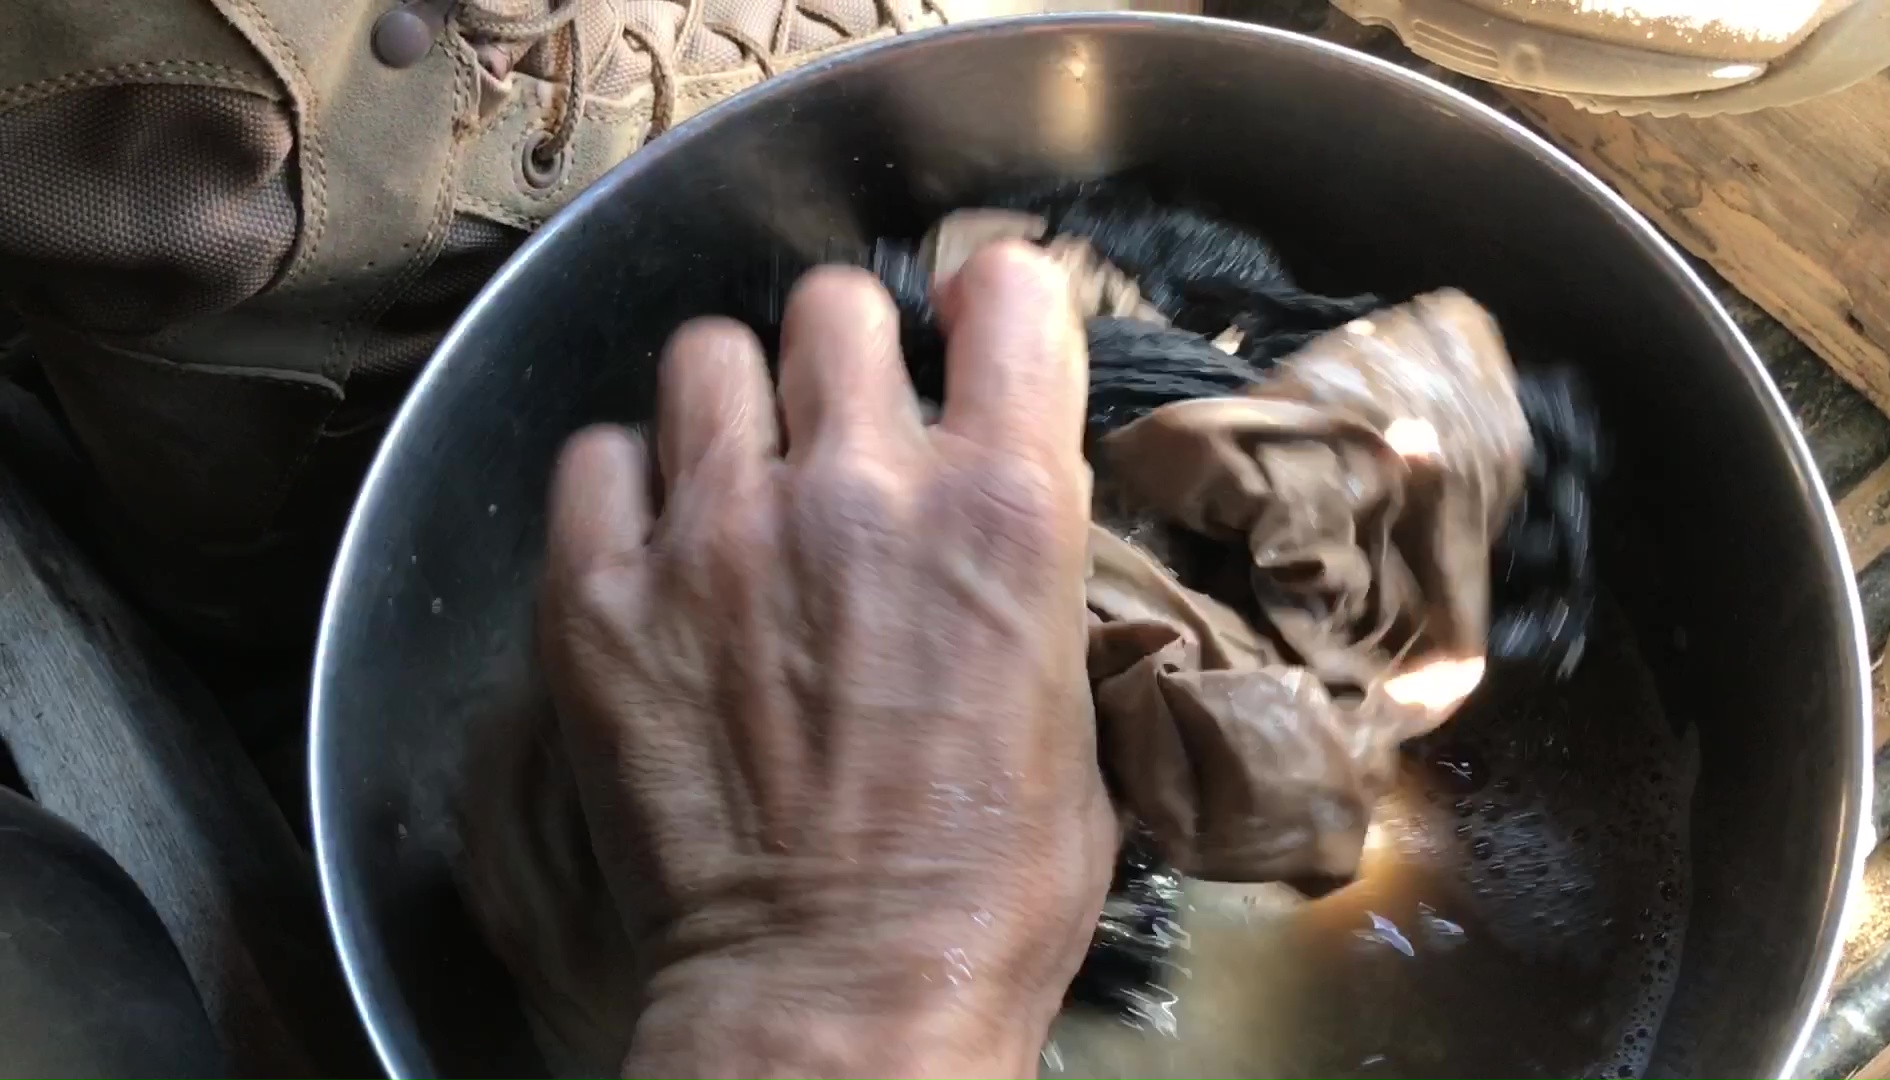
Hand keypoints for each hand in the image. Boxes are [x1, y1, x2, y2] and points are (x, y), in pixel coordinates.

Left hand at [540, 242, 1119, 1079]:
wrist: (837, 1002)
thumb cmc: (984, 892)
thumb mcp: (1074, 720)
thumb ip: (1031, 582)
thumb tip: (992, 514)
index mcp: (1005, 513)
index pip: (1010, 296)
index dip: (992, 309)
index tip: (973, 339)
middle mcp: (860, 489)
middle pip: (836, 304)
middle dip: (845, 358)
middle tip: (839, 433)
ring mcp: (718, 535)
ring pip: (706, 354)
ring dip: (733, 407)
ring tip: (737, 484)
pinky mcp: (601, 596)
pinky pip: (595, 457)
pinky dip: (625, 487)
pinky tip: (653, 548)